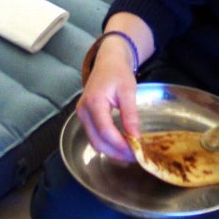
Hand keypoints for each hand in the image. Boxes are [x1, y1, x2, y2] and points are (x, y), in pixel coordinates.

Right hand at [76, 44, 139, 160]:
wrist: (108, 61)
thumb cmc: (118, 73)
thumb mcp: (128, 91)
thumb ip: (130, 115)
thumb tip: (136, 138)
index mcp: (93, 102)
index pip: (106, 131)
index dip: (121, 145)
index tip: (136, 152)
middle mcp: (83, 111)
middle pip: (98, 141)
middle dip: (117, 152)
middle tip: (136, 157)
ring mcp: (82, 115)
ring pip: (95, 142)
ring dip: (112, 151)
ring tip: (131, 153)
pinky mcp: (85, 117)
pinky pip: (95, 136)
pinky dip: (108, 144)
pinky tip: (122, 145)